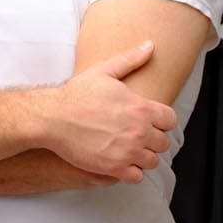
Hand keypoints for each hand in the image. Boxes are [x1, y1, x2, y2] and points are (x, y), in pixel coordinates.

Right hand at [39, 40, 175, 181]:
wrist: (52, 117)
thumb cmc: (75, 94)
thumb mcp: (104, 71)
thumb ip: (131, 60)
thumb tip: (150, 46)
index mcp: (140, 107)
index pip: (170, 120)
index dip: (161, 121)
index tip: (149, 122)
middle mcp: (138, 131)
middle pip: (163, 143)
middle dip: (152, 140)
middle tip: (136, 136)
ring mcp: (127, 151)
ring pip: (152, 161)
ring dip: (142, 156)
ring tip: (128, 150)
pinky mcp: (113, 168)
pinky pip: (136, 177)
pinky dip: (131, 171)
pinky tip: (119, 162)